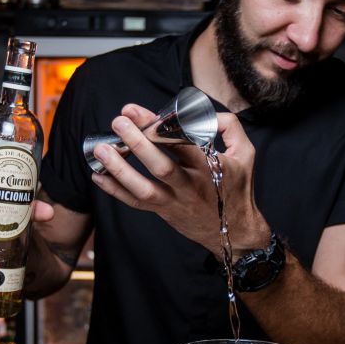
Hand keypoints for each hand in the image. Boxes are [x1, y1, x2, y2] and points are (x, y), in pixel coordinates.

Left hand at [89, 104, 271, 254]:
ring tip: (100, 149)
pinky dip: (115, 191)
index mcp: (210, 168)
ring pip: (145, 189)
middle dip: (138, 143)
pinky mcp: (163, 212)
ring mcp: (175, 202)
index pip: (183, 144)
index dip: (161, 126)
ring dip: (120, 170)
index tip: (140, 110)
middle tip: (118, 122)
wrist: (234, 232)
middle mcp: (191, 186)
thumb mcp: (246, 154)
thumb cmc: (238, 189)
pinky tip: (98, 176)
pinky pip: (136, 204)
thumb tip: (205, 112)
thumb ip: (229, 126)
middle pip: (162, 166)